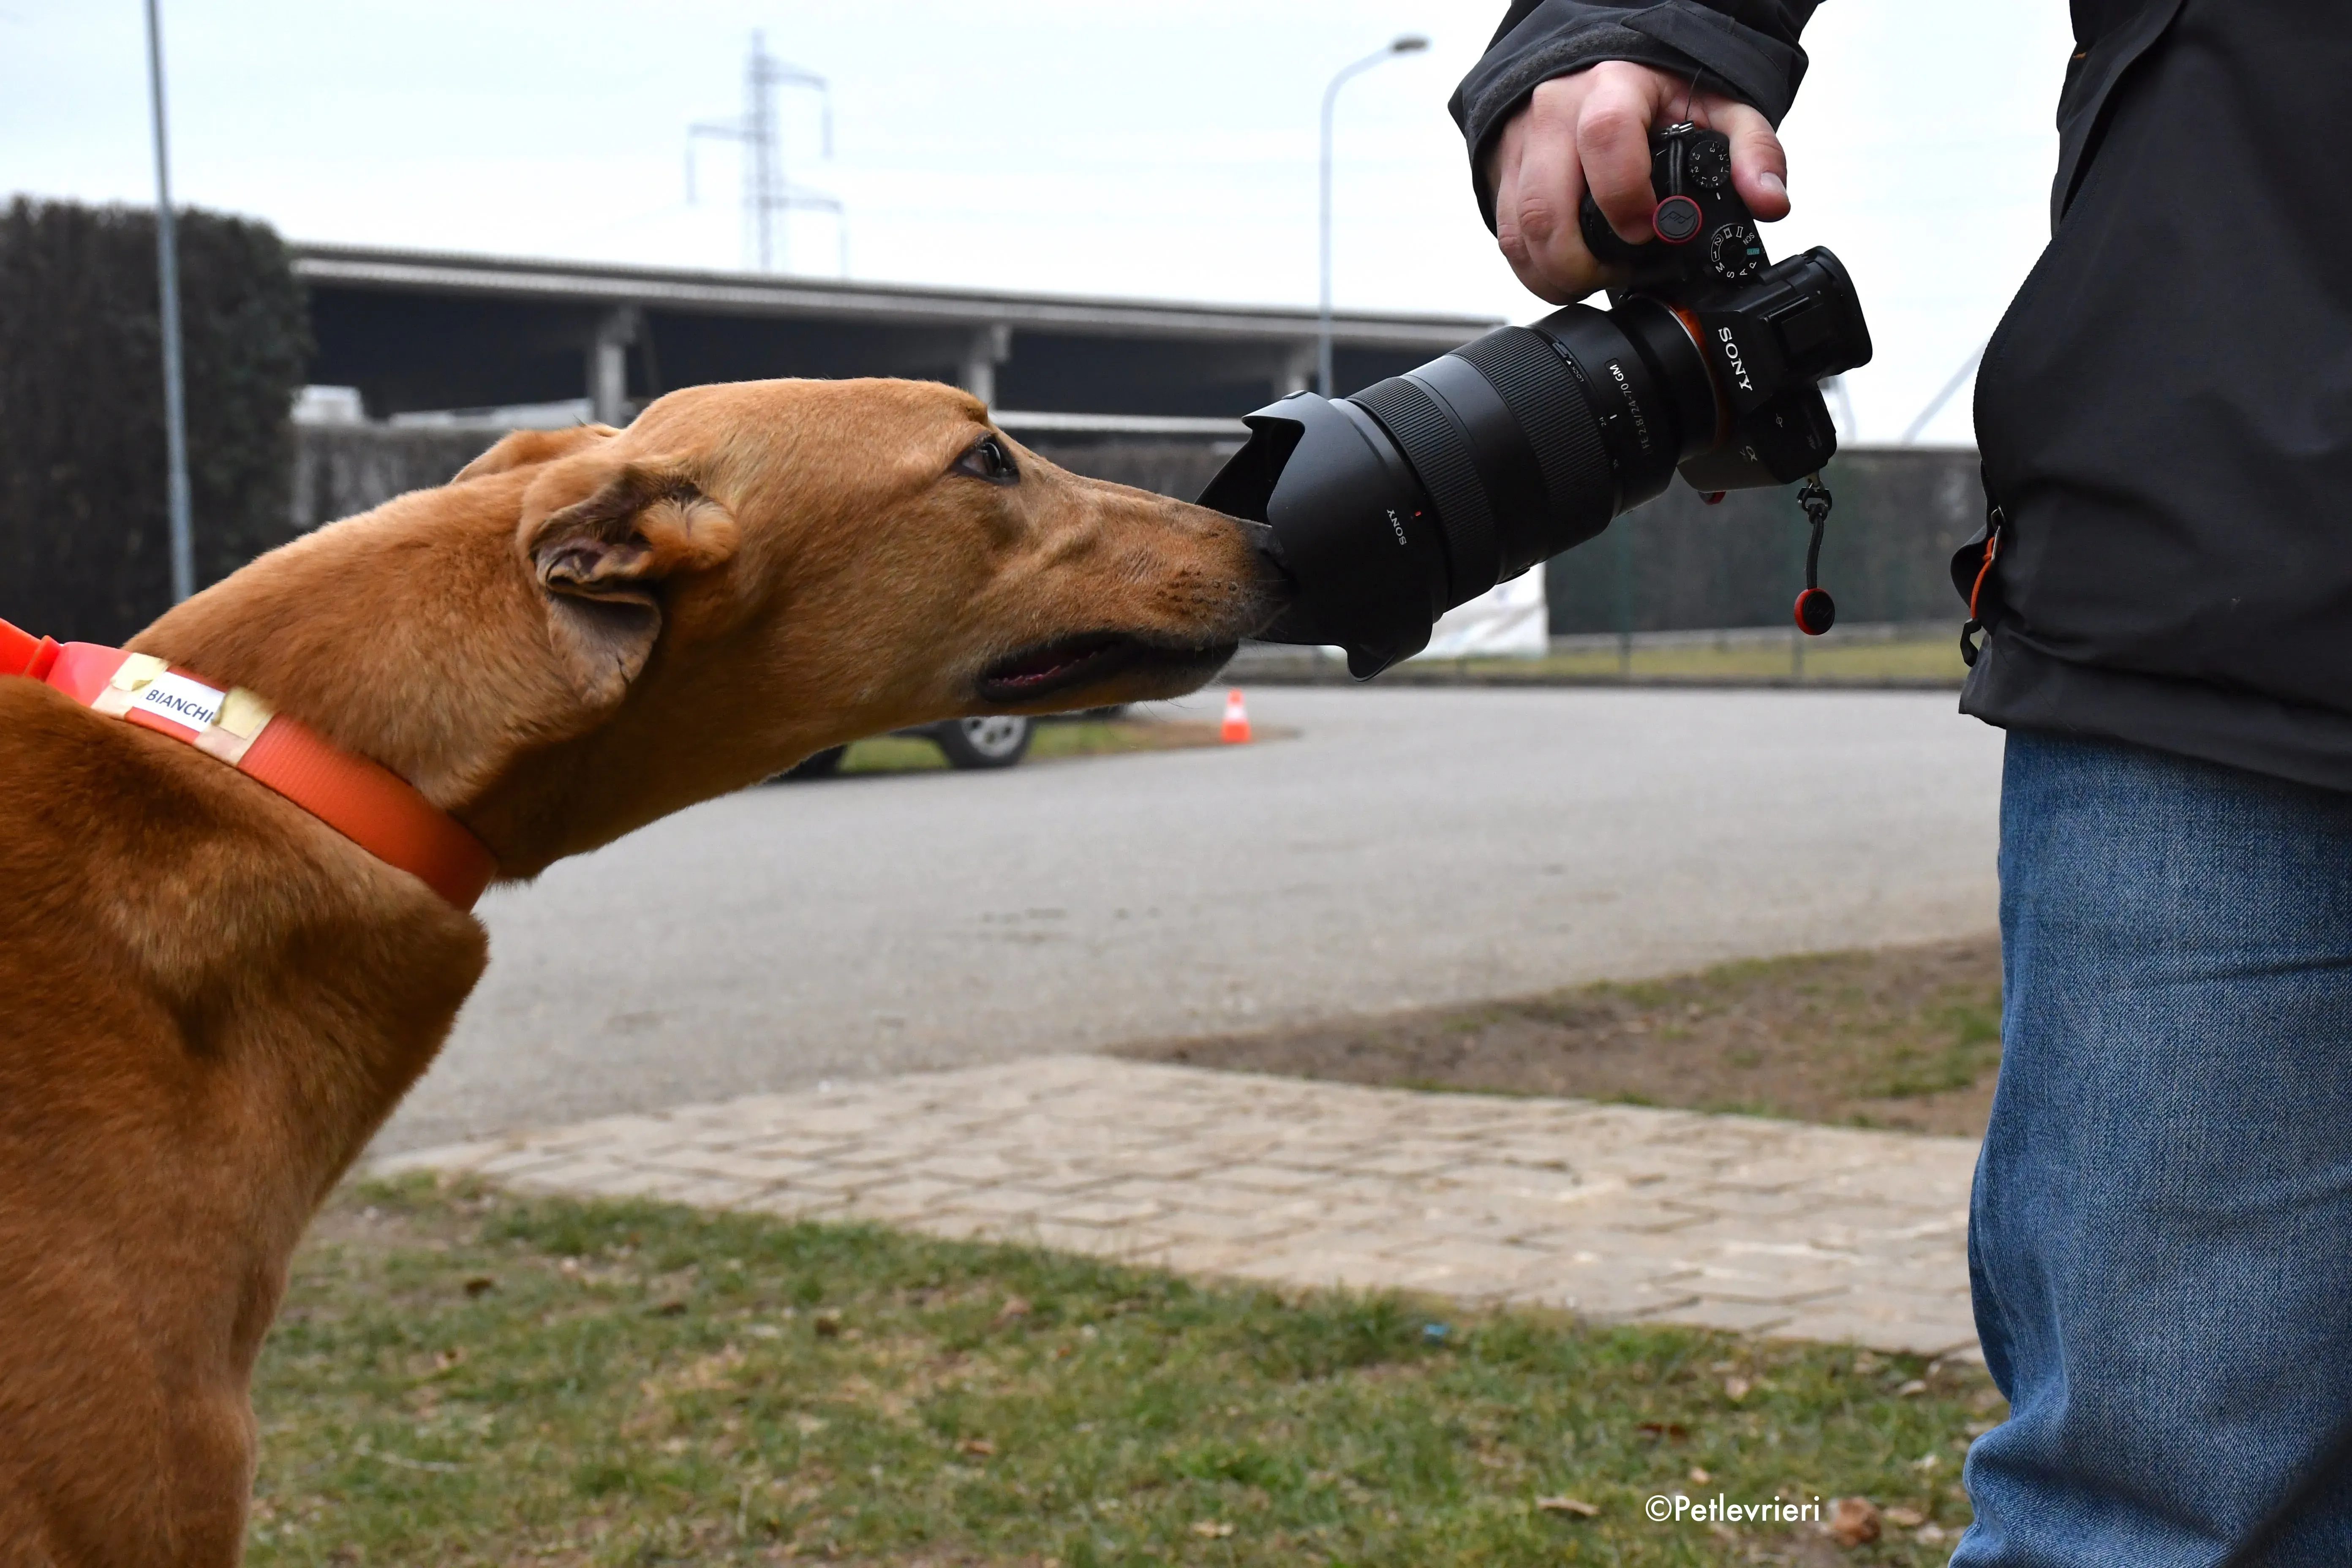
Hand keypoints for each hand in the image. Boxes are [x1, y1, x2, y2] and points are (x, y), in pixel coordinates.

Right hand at [1487, 61, 1790, 303]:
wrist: (1596, 73)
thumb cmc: (1654, 95)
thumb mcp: (1716, 109)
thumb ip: (1752, 151)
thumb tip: (1769, 201)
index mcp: (1610, 90)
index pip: (1605, 138)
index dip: (1625, 197)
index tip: (1648, 231)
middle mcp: (1554, 115)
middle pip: (1544, 206)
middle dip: (1580, 264)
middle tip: (1617, 273)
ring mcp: (1521, 148)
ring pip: (1518, 233)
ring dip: (1555, 276)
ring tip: (1594, 278)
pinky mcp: (1501, 175)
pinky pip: (1506, 238)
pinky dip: (1536, 270)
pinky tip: (1568, 271)